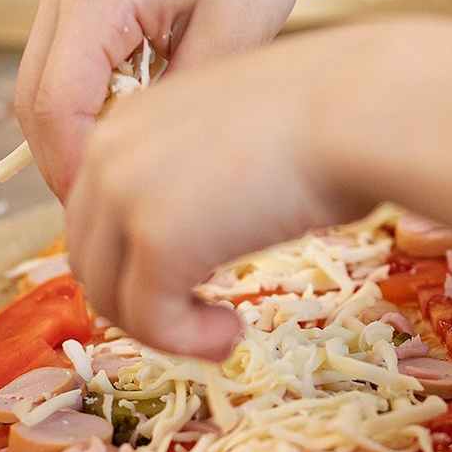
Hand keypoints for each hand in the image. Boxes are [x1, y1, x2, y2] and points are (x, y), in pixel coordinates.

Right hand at [15, 0, 326, 196]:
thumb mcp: (232, 42)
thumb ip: (176, 109)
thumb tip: (137, 169)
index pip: (54, 106)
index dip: (70, 170)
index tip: (98, 212)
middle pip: (31, 97)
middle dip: (59, 157)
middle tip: (103, 205)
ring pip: (38, 78)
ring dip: (69, 127)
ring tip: (120, 168)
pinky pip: (60, 54)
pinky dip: (82, 95)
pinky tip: (128, 118)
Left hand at [63, 32, 368, 360]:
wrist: (360, 109)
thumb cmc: (326, 118)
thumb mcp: (230, 139)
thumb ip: (189, 177)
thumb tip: (186, 233)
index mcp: (126, 122)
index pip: (95, 213)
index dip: (131, 260)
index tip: (180, 284)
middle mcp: (108, 152)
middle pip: (91, 258)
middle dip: (140, 299)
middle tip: (198, 317)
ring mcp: (125, 195)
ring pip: (108, 295)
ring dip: (160, 327)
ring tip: (219, 331)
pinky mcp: (157, 240)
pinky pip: (148, 320)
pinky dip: (185, 341)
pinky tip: (229, 335)